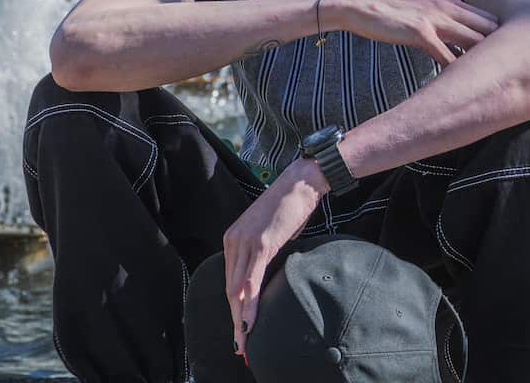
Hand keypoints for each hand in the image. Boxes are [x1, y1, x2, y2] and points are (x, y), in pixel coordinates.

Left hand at [225, 157, 327, 357]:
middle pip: (230, 290)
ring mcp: (245, 242)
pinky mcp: (261, 243)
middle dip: (235, 321)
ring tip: (244, 342)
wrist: (300, 182)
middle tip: (240, 347)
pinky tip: (250, 320)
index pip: (230, 281)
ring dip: (241, 319)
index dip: (234, 309)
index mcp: (233, 239)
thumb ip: (262, 254)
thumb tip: (265, 276)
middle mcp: (233, 241)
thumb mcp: (270, 234)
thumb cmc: (289, 207)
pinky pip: (252, 280)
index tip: (239, 331)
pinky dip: (250, 303)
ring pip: (238, 289)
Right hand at [323, 0, 498, 67]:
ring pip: (473, 40)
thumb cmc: (391, 14)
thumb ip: (443, 24)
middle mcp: (446, 7)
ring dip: (486, 59)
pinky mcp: (420, 32)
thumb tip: (459, 46)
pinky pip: (446, 55)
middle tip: (514, 71)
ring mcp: (434, 19)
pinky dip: (458, 70)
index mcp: (449, 2)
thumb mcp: (423, 12)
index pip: (488, 18)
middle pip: (488, 28)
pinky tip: (464, 84)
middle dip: (503, 47)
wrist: (360, 6)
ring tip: (498, 80)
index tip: (513, 55)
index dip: (503, 36)